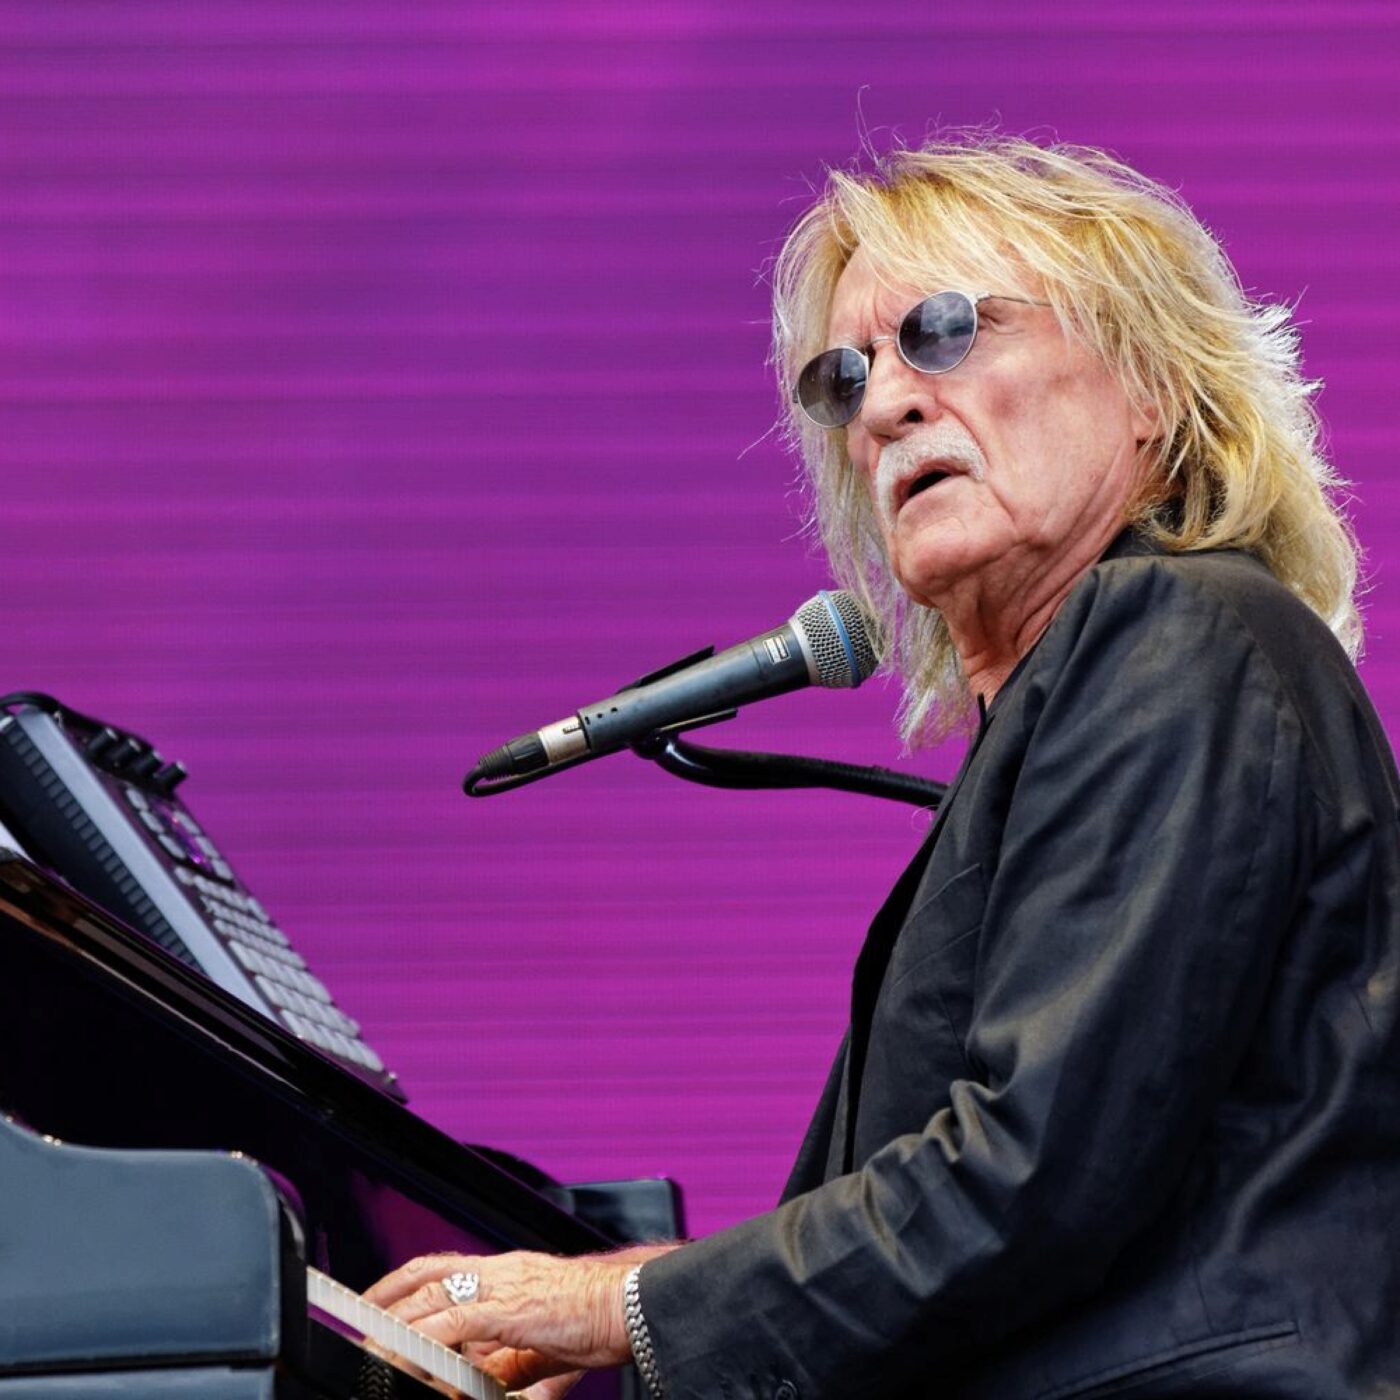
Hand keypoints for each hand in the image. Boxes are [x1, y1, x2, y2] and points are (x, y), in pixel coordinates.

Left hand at [364, 1245, 677, 1394]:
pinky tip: (409, 1357)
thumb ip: (507, 1358)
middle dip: (385, 1297)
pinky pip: (456, 1322)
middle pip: (426, 1274)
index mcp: (506, 1271)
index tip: (376, 1300)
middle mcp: (499, 1270)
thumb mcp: (542, 1340)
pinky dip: (427, 1339)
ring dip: (396, 1324)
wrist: (631, 1302)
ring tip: (372, 1348)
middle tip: (357, 1323)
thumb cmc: (598, 1317)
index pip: (442, 1265)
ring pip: (433, 1296)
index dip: (403, 1280)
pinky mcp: (510, 1310)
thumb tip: (476, 1383)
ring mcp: (502, 1285)